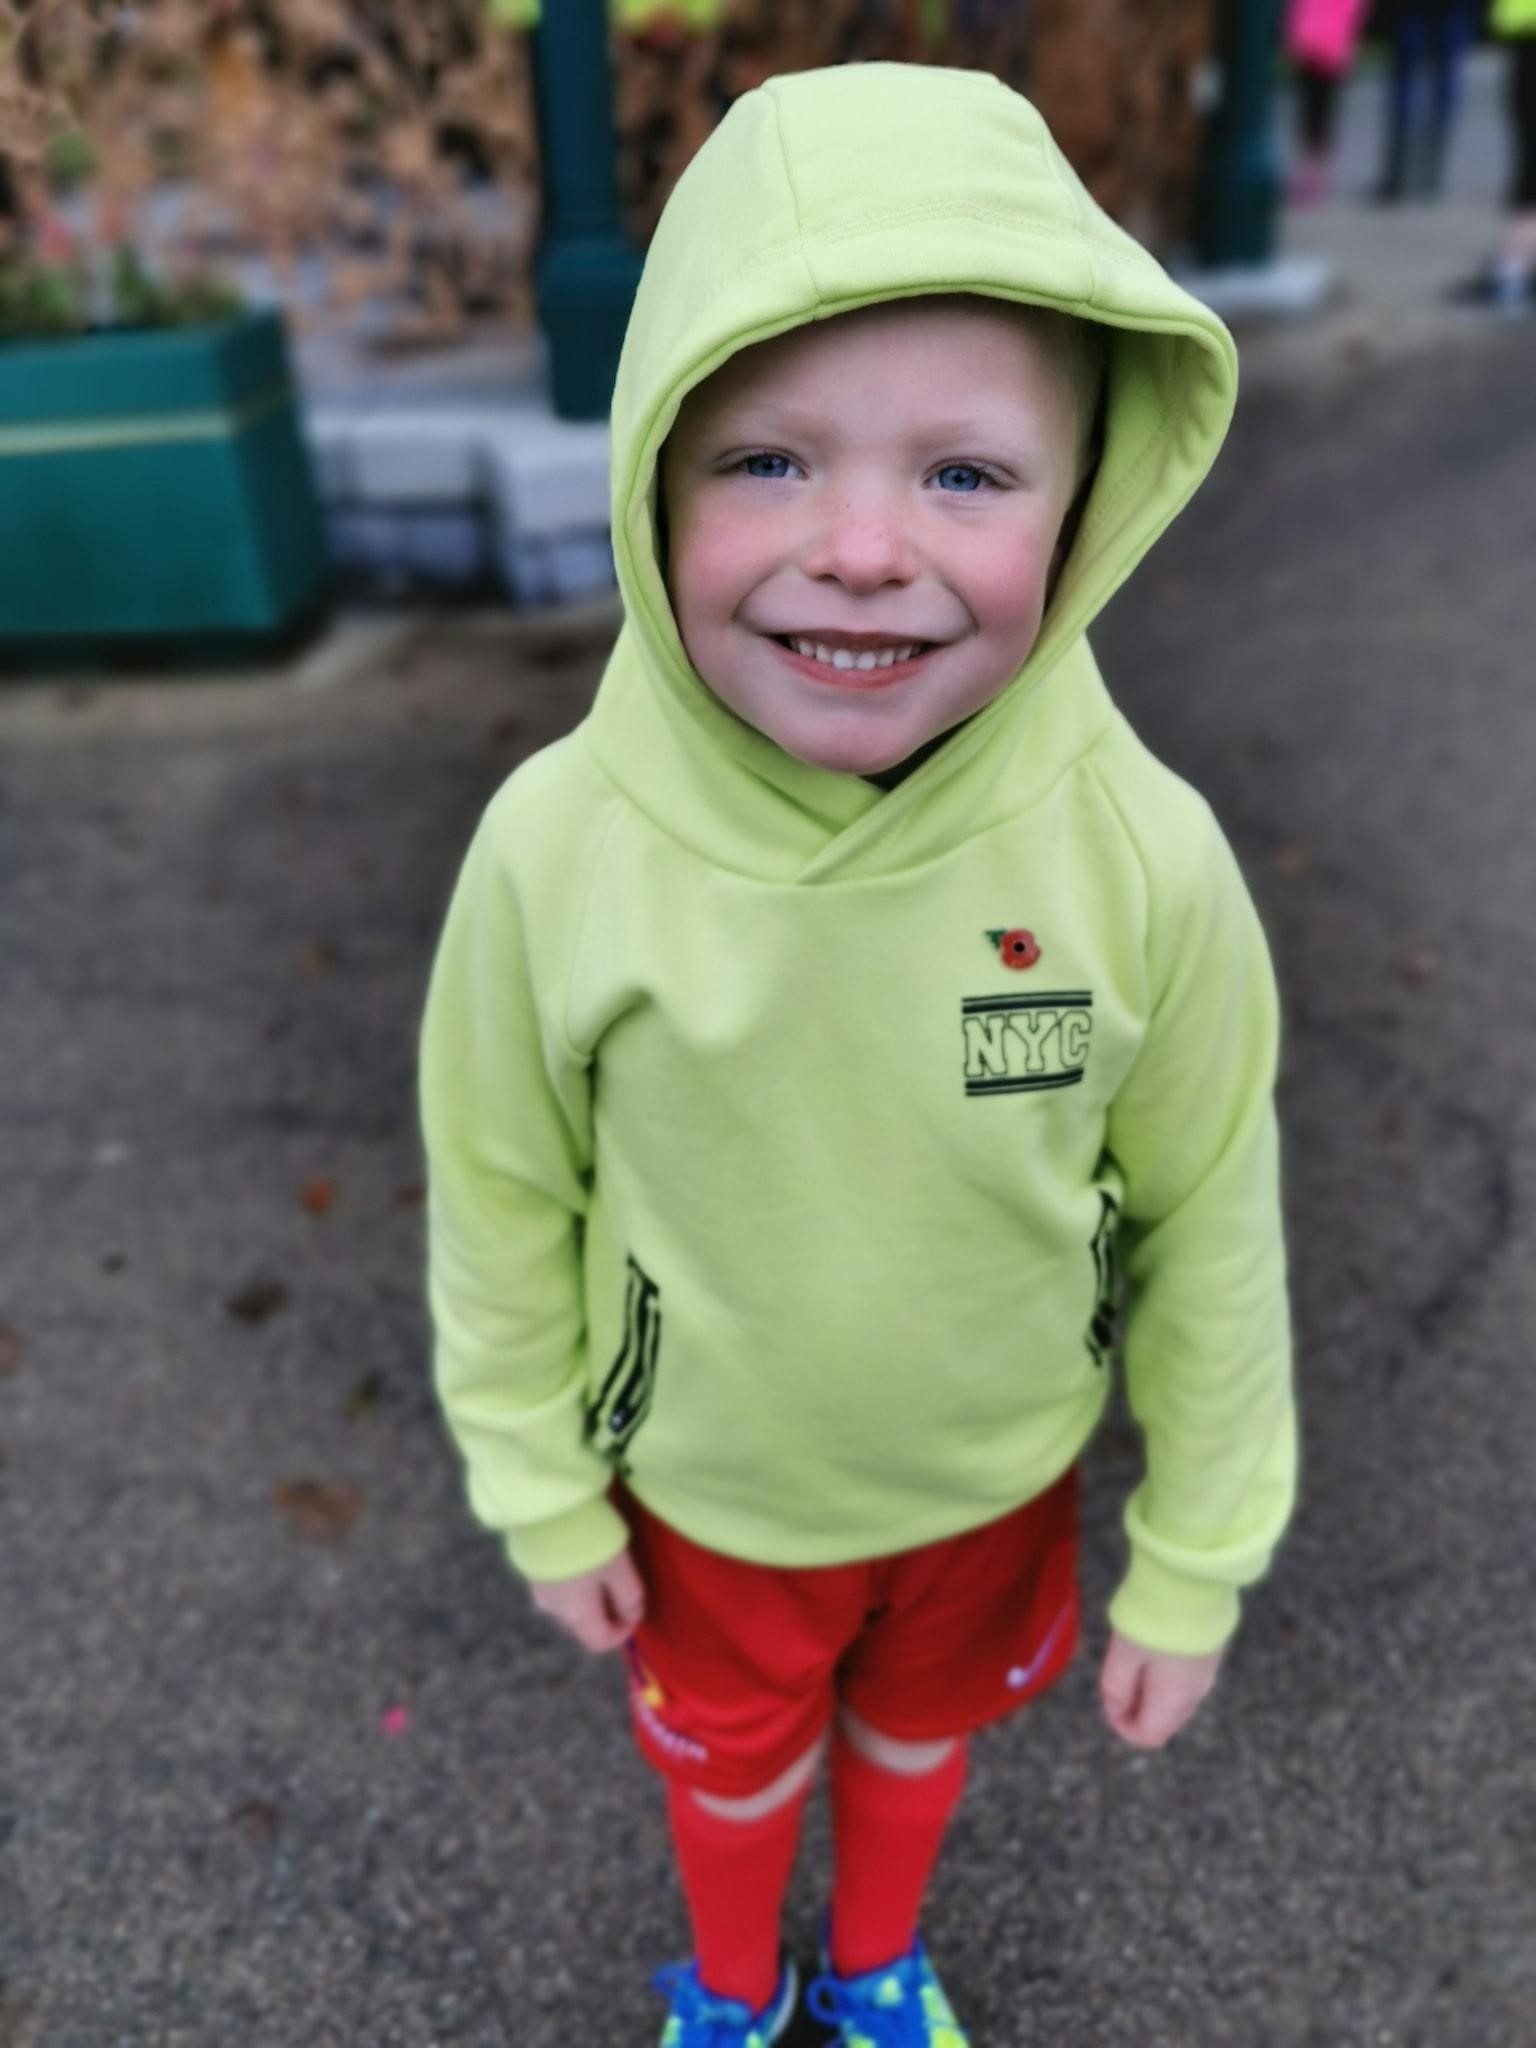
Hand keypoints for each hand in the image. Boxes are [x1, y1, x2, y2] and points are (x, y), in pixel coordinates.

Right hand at [528, 1547, 645, 1653]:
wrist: (547, 1508)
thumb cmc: (590, 1541)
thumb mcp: (620, 1568)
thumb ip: (629, 1597)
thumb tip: (633, 1616)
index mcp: (576, 1615)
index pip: (600, 1642)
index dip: (623, 1633)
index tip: (636, 1610)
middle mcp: (554, 1610)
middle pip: (584, 1626)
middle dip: (607, 1614)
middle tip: (623, 1586)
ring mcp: (539, 1591)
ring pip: (571, 1607)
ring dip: (591, 1598)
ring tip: (604, 1568)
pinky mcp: (533, 1571)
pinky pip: (559, 1589)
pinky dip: (575, 1584)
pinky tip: (583, 1557)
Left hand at [1099, 1629, 1223, 1749]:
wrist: (1193, 1579)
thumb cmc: (1153, 1618)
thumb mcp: (1123, 1652)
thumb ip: (1116, 1686)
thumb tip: (1115, 1710)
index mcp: (1173, 1699)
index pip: (1149, 1735)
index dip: (1124, 1727)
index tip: (1108, 1703)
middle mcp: (1195, 1692)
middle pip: (1164, 1720)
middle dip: (1138, 1710)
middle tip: (1117, 1681)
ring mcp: (1207, 1672)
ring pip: (1176, 1699)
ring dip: (1151, 1692)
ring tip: (1132, 1661)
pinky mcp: (1211, 1650)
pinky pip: (1187, 1678)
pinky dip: (1167, 1676)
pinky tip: (1153, 1649)